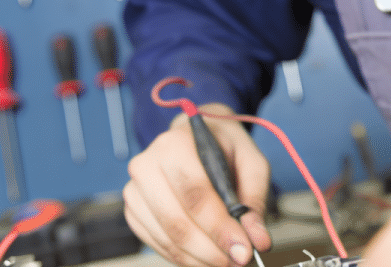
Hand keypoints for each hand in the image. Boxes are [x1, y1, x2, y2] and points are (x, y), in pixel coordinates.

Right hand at [123, 104, 271, 266]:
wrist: (196, 136)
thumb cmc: (224, 147)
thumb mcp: (250, 160)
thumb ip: (254, 198)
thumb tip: (257, 240)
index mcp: (175, 143)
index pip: (195, 194)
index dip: (219, 228)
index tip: (243, 251)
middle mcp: (147, 164)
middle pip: (178, 221)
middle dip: (211, 249)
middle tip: (238, 260)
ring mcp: (135, 189)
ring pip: (167, 237)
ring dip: (200, 257)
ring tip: (226, 259)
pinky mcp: (133, 210)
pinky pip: (157, 243)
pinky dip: (184, 256)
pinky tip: (206, 255)